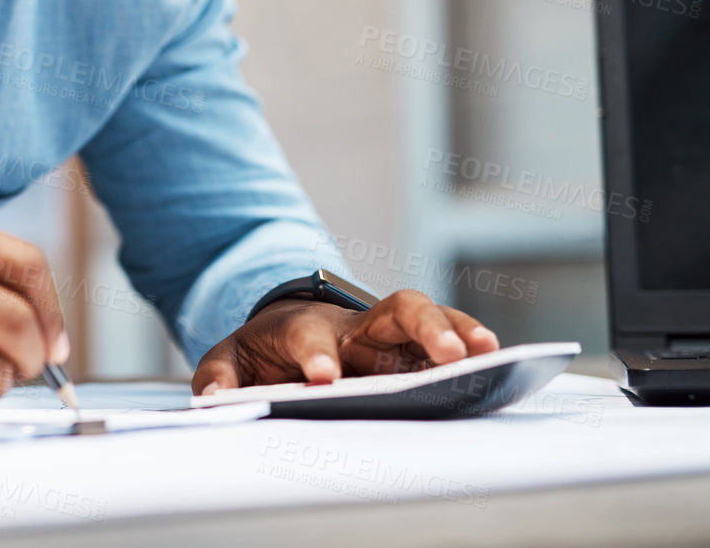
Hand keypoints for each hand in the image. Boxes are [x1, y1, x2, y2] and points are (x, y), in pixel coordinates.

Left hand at [190, 289, 497, 393]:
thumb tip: (215, 399)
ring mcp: (388, 335)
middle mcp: (355, 325)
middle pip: (395, 309)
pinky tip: (493, 363)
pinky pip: (446, 344)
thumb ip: (218, 377)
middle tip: (447, 356)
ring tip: (487, 353)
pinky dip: (471, 349)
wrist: (285, 329)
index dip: (318, 355)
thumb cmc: (265, 349)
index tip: (324, 379)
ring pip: (430, 320)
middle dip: (424, 327)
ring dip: (459, 333)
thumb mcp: (230, 360)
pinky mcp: (410, 352)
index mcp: (305, 326)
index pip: (311, 335)